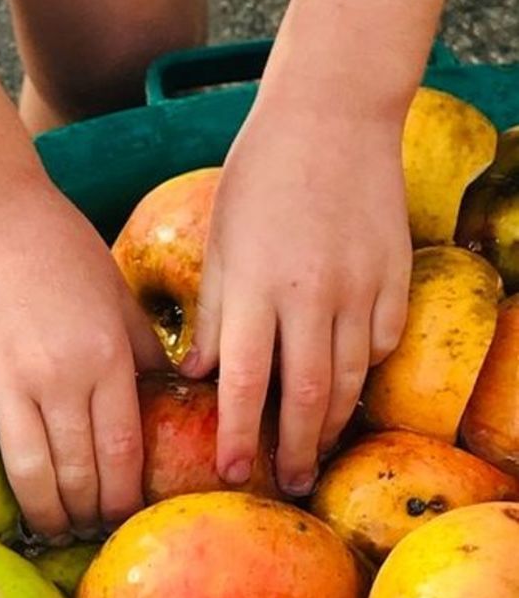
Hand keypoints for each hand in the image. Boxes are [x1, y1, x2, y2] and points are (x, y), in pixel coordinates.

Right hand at [0, 181, 166, 536]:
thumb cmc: (58, 245)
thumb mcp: (117, 291)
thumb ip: (144, 347)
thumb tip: (175, 390)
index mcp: (106, 356)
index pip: (123, 452)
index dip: (126, 497)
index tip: (126, 516)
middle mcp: (58, 376)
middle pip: (79, 473)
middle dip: (88, 514)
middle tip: (90, 529)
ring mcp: (2, 377)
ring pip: (27, 471)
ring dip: (43, 513)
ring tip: (51, 530)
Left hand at [181, 100, 411, 494]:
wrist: (332, 115)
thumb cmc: (262, 175)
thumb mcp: (221, 240)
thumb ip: (214, 314)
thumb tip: (201, 375)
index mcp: (255, 285)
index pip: (245, 382)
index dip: (238, 435)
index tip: (234, 473)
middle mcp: (310, 294)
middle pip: (308, 396)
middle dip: (298, 450)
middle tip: (291, 482)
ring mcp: (360, 285)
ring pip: (352, 378)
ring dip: (335, 422)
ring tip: (320, 447)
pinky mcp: (395, 276)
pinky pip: (383, 342)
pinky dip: (365, 370)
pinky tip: (349, 382)